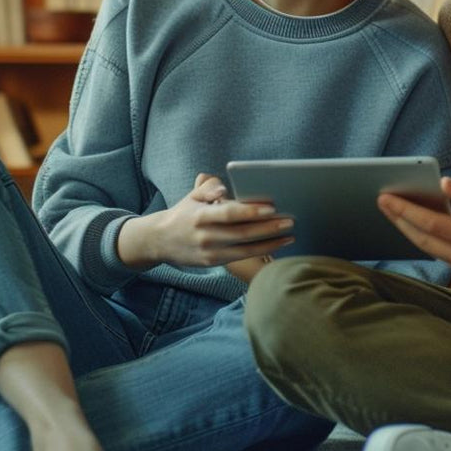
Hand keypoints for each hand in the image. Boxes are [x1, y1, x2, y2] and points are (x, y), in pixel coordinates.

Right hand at [119, 173, 293, 268]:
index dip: (250, 211)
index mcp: (200, 216)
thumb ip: (209, 187)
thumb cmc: (183, 213)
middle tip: (290, 220)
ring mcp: (210, 252)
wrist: (160, 241)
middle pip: (242, 233)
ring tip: (290, 235)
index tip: (271, 207)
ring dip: (270, 243)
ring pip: (246, 249)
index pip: (229, 213)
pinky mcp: (214, 263)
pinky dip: (261, 252)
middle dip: (268, 228)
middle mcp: (206, 236)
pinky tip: (277, 245)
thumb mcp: (192, 196)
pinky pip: (242, 257)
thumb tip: (224, 188)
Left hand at [378, 177, 450, 291]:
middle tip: (381, 203)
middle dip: (399, 221)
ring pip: (432, 251)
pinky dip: (431, 242)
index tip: (385, 198)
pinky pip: (445, 258)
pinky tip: (420, 228)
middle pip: (424, 241)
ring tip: (395, 212)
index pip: (432, 224)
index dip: (405, 211)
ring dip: (412, 232)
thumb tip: (443, 184)